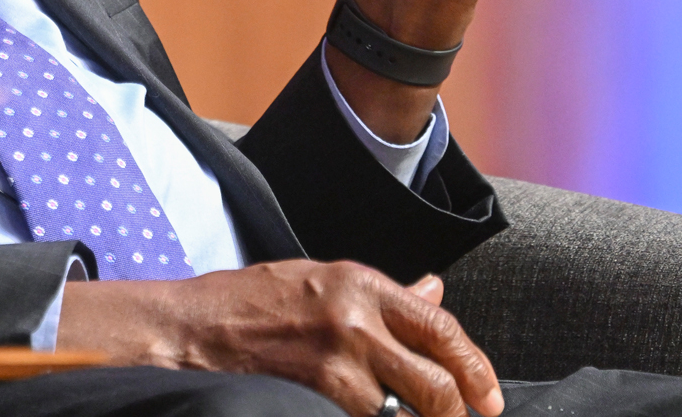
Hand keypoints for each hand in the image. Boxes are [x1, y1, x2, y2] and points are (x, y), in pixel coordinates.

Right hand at [58, 261, 499, 416]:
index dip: (474, 365)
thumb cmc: (253, 302)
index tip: (488, 394)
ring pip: (407, 410)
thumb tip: (436, 289)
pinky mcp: (315, 395)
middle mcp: (355, 318)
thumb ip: (384, 294)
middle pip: (435, 377)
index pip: (440, 325)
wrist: (192, 327)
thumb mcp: (323, 278)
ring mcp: (335, 362)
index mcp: (361, 283)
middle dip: (461, 411)